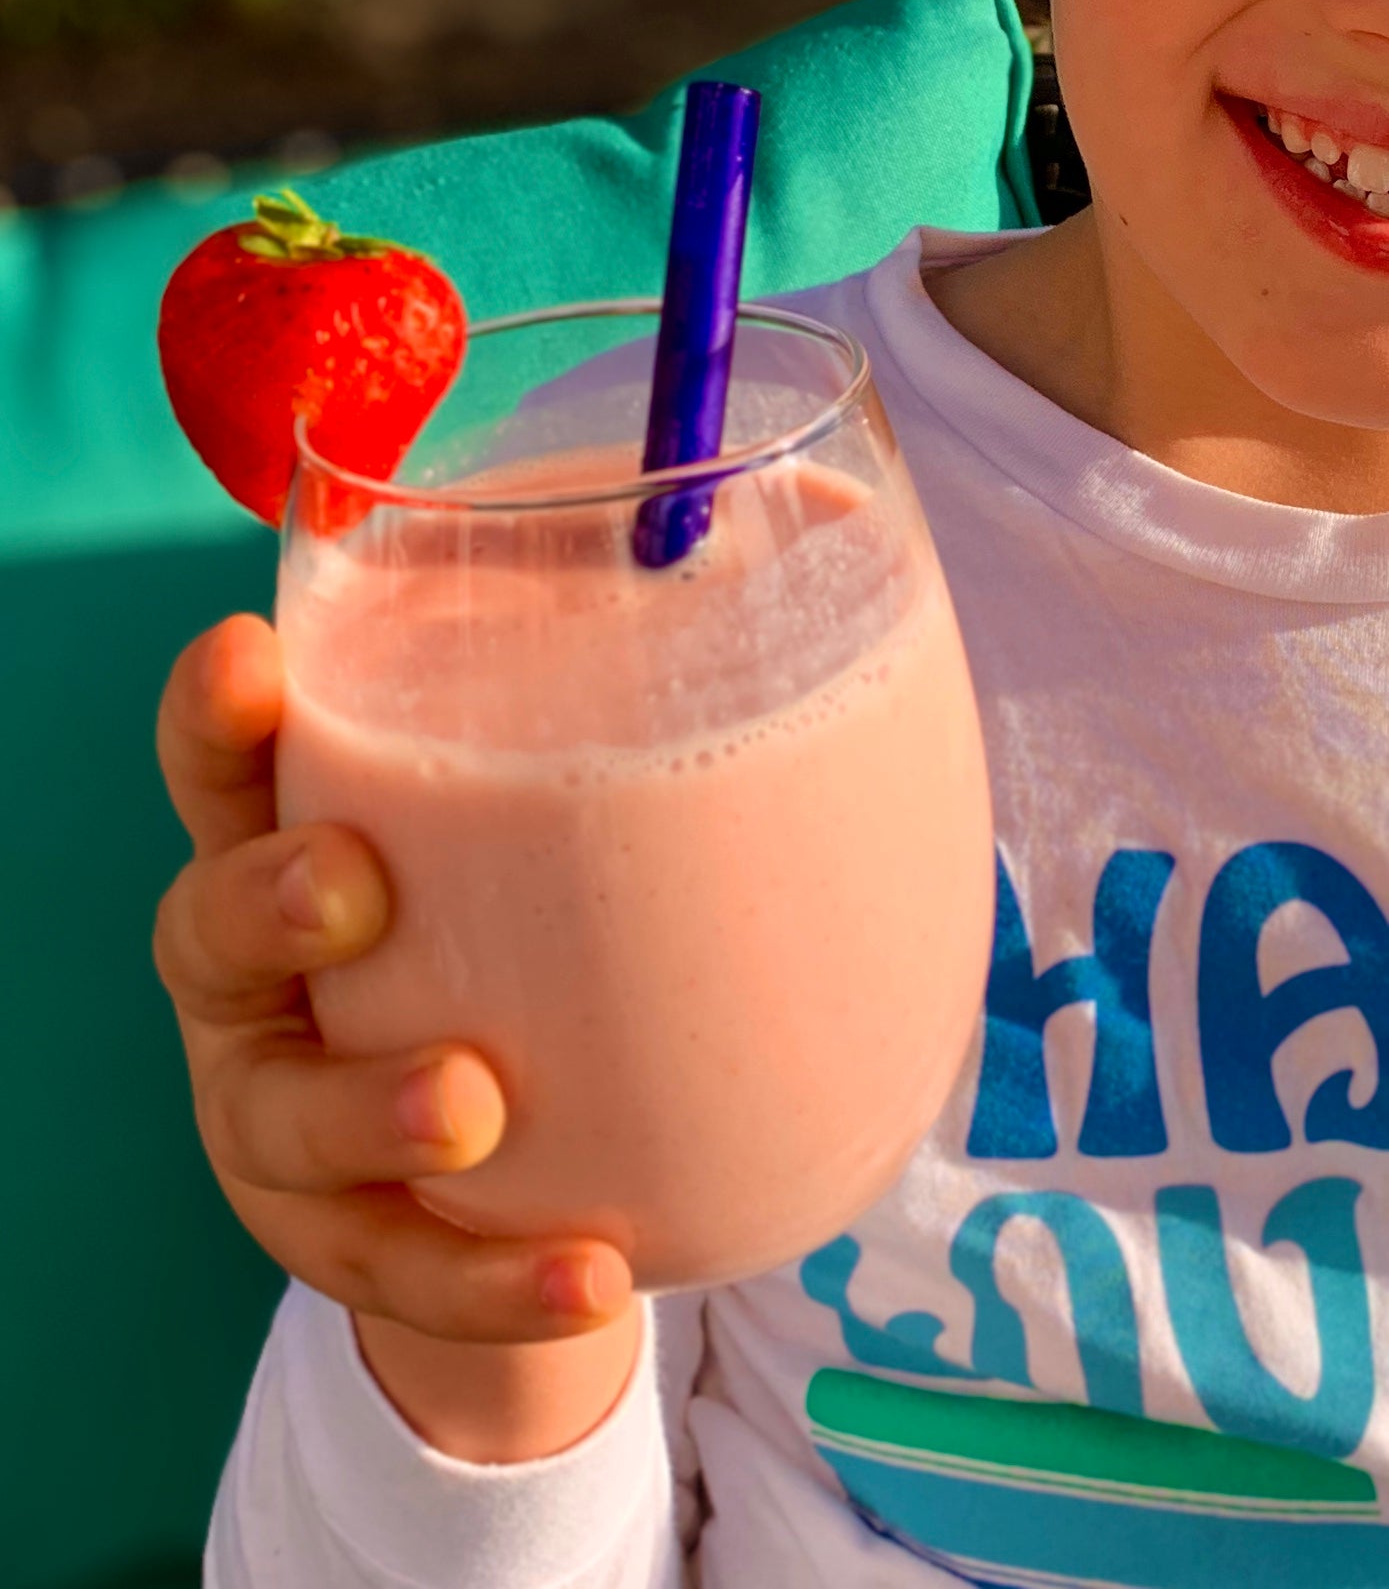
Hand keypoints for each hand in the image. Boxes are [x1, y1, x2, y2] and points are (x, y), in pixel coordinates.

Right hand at [153, 614, 634, 1347]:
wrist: (527, 1181)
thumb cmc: (546, 962)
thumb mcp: (562, 861)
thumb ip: (638, 759)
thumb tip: (828, 589)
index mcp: (304, 853)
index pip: (233, 771)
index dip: (221, 717)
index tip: (252, 657)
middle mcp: (265, 986)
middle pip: (205, 929)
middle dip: (263, 896)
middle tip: (354, 885)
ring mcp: (287, 1121)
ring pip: (277, 1117)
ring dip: (367, 1106)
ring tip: (470, 1105)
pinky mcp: (349, 1245)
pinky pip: (408, 1271)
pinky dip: (493, 1276)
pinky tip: (591, 1273)